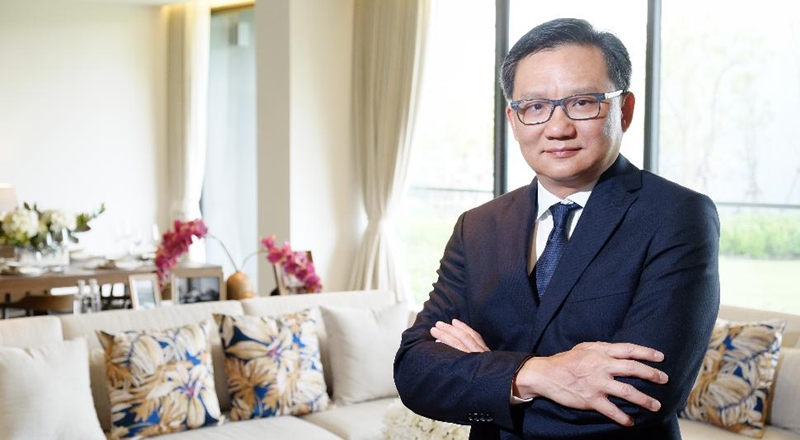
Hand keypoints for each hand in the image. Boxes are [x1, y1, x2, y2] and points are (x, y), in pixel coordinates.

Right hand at [432, 320, 667, 425]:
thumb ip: (602, 349)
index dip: (646, 353)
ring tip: (655, 406)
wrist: (545, 374)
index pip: (628, 350)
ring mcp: (597, 384)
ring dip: (643, 399)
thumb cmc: (565, 361)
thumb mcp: (584, 348)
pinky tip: (630, 422)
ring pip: (626, 391)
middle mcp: (601, 367)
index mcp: (600, 352)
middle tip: (664, 379)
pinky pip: (611, 410)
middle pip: (632, 369)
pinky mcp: (591, 399)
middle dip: (651, 374)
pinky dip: (622, 417)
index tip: (660, 357)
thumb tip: (621, 351)